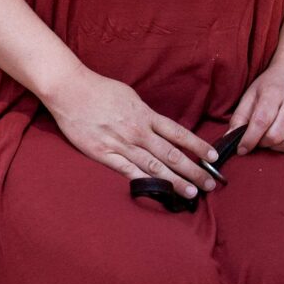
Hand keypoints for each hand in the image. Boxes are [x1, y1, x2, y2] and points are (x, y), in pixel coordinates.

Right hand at [45, 70, 223, 196]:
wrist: (70, 90)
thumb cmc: (99, 90)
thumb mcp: (129, 96)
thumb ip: (145, 114)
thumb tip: (159, 126)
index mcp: (145, 115)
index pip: (178, 134)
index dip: (198, 146)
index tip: (213, 157)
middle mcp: (138, 131)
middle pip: (171, 154)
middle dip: (193, 170)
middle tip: (209, 185)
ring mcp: (121, 144)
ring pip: (154, 166)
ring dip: (174, 181)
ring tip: (190, 193)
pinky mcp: (103, 154)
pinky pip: (127, 171)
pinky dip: (144, 182)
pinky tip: (157, 193)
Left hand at [227, 63, 283, 156]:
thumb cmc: (272, 86)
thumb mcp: (251, 94)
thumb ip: (239, 116)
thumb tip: (230, 138)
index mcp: (274, 93)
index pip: (261, 121)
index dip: (249, 139)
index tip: (241, 149)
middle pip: (275, 136)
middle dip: (262, 143)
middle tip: (259, 139)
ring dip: (277, 149)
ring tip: (272, 140)